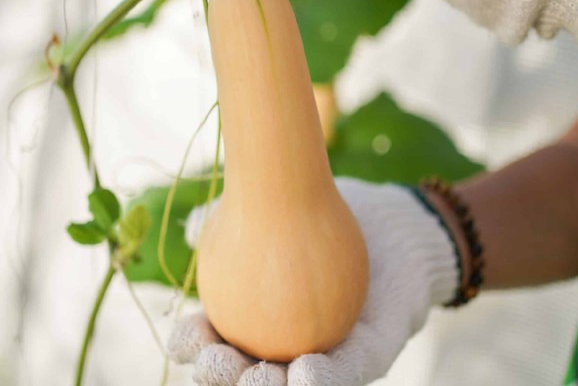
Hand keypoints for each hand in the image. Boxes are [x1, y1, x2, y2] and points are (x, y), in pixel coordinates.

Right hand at [168, 178, 459, 385]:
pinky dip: (323, 380)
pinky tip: (304, 373)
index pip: (212, 337)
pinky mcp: (369, 357)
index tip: (184, 337)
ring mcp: (325, 354)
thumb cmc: (325, 213)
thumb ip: (234, 218)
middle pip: (242, 371)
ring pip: (288, 384)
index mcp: (252, 315)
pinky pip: (346, 373)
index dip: (192, 344)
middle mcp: (284, 343)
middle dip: (221, 378)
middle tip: (214, 365)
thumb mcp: (276, 209)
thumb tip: (193, 226)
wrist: (393, 221)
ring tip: (255, 381)